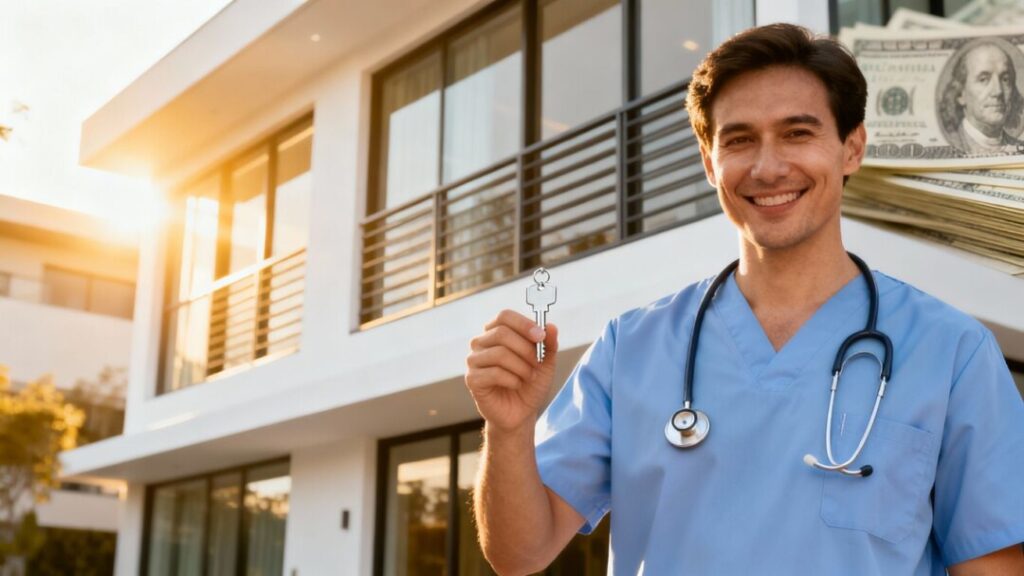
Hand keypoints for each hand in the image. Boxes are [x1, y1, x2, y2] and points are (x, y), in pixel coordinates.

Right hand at [466, 309, 559, 432]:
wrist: (521, 412)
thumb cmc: (530, 384)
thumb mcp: (546, 363)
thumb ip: (548, 344)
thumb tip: (550, 326)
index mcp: (496, 332)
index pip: (504, 316)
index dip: (523, 324)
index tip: (540, 336)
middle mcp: (481, 342)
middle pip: (501, 333)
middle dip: (526, 349)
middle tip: (537, 363)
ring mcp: (474, 360)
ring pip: (499, 354)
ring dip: (521, 367)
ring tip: (528, 377)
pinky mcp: (472, 379)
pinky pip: (494, 373)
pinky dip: (512, 380)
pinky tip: (516, 385)